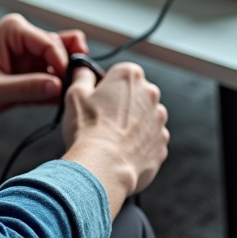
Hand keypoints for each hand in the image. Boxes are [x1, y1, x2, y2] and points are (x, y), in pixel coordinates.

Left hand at [0, 14, 87, 123]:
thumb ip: (26, 88)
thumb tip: (58, 86)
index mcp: (15, 31)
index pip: (51, 42)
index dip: (63, 63)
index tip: (66, 84)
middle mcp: (24, 39)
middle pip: (62, 49)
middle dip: (69, 69)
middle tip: (74, 91)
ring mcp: (28, 57)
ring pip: (60, 65)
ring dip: (65, 81)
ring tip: (68, 99)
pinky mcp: (28, 74)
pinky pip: (51, 81)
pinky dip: (56, 92)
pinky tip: (58, 103)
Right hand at [61, 62, 168, 206]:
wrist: (104, 166)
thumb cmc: (88, 128)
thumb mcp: (75, 93)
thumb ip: (82, 76)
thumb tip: (83, 70)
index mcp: (130, 76)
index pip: (120, 73)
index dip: (106, 86)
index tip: (96, 99)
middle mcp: (150, 95)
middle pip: (135, 95)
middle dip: (121, 104)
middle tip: (100, 119)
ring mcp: (159, 121)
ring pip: (143, 118)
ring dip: (131, 124)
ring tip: (109, 138)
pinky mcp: (161, 145)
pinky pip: (149, 140)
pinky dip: (137, 144)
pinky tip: (120, 151)